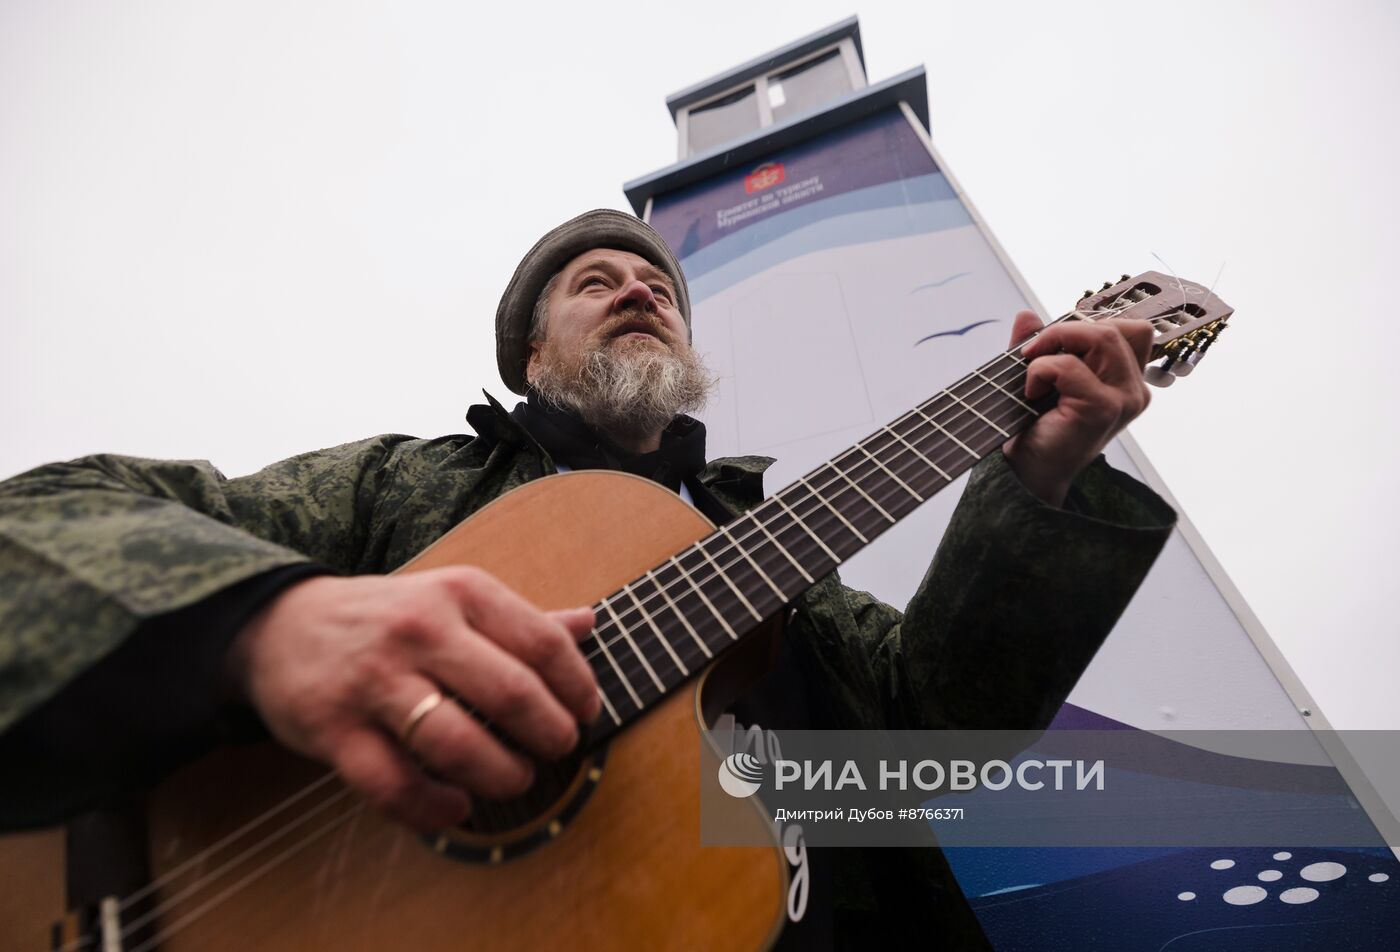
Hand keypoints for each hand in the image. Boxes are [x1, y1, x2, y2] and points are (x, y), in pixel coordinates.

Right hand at [226, 567, 599, 831]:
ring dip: (501, 775)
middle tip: (558, 750)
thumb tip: (590, 624)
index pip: (543, 642)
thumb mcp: (452, 598)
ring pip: (458, 745)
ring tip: (514, 780)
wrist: (278, 625)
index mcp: (459, 592)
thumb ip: (521, 618)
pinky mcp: (334, 730)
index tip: (587, 713)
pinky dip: (435, 809)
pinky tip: (456, 807)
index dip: (577, 686)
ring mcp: (375, 681)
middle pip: (511, 694)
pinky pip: (396, 786)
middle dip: (550, 734)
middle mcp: (420, 630)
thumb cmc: (386, 617)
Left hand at [1001, 310, 1153, 506]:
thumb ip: (1038, 344)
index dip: (1091, 325)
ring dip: (1056, 342)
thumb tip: (1026, 315)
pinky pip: (1070, 365)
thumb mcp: (1038, 376)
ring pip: (1102, 336)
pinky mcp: (1103, 409)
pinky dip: (1042, 369)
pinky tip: (1031, 392)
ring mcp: (1124, 400)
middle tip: (1032, 353)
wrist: (1028, 472)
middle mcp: (1134, 390)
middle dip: (1067, 330)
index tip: (1053, 344)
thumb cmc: (1037, 426)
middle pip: (1116, 328)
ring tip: (1033, 369)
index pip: (1132, 329)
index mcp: (1127, 380)